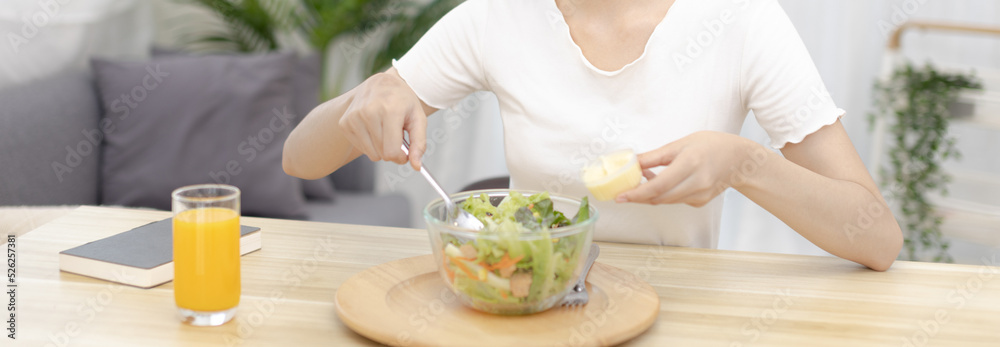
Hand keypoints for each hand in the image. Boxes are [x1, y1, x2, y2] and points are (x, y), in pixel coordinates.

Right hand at [339, 72, 427, 169]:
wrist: (381, 83)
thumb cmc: (402, 102)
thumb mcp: (418, 118)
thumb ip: (419, 143)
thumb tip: (416, 166)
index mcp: (390, 110)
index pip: (391, 151)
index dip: (401, 157)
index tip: (405, 153)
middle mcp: (369, 112)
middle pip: (381, 154)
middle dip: (392, 151)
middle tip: (396, 136)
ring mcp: (354, 117)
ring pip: (371, 153)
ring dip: (381, 147)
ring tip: (385, 129)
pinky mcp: (345, 123)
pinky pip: (361, 148)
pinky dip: (370, 143)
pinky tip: (374, 128)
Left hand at [616, 131, 770, 206]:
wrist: (738, 159)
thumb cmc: (710, 146)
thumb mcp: (680, 144)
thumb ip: (654, 156)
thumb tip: (632, 162)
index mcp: (690, 163)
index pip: (659, 185)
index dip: (637, 193)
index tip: (620, 196)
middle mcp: (697, 182)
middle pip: (660, 197)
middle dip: (638, 197)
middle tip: (622, 193)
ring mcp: (700, 195)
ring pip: (665, 201)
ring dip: (649, 195)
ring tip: (640, 182)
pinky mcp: (700, 201)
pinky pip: (675, 200)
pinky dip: (663, 195)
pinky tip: (659, 183)